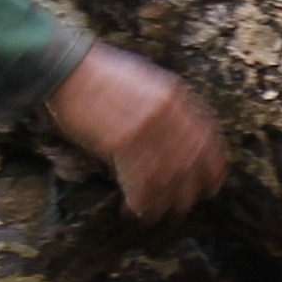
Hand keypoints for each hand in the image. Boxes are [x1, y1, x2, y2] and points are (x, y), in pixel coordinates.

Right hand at [48, 42, 230, 220]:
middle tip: (182, 207)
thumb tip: (175, 136)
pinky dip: (140, 200)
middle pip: (191, 161)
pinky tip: (134, 210)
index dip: (213, 166)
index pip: (207, 137)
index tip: (212, 184)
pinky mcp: (125, 141)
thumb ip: (165, 106)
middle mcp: (169, 111)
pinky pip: (142, 180)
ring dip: (162, 201)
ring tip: (155, 214)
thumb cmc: (100, 75)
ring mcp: (149, 126)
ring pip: (168, 176)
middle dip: (188, 190)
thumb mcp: (146, 82)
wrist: (69, 68)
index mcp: (176, 94)